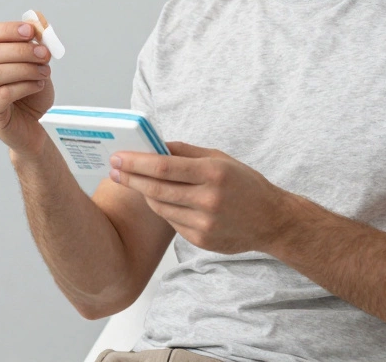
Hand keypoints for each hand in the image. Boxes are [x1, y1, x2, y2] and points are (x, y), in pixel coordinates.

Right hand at [0, 20, 55, 157]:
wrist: (33, 126)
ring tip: (44, 72)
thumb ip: (36, 45)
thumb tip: (38, 25)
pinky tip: (38, 85)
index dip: (8, 29)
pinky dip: (25, 86)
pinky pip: (3, 94)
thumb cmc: (31, 95)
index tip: (31, 30)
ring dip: (25, 69)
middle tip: (45, 54)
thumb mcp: (37, 65)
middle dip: (22, 50)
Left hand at [109, 141, 289, 254]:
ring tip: (134, 181)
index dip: (136, 162)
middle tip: (113, 170)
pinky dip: (163, 209)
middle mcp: (208, 199)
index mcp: (213, 173)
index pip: (163, 167)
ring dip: (144, 193)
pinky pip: (171, 222)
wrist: (272, 220)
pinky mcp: (201, 241)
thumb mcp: (220, 159)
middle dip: (130, 178)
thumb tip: (154, 145)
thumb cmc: (245, 184)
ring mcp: (204, 223)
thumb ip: (186, 152)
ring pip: (160, 207)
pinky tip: (160, 199)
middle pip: (156, 189)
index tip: (117, 157)